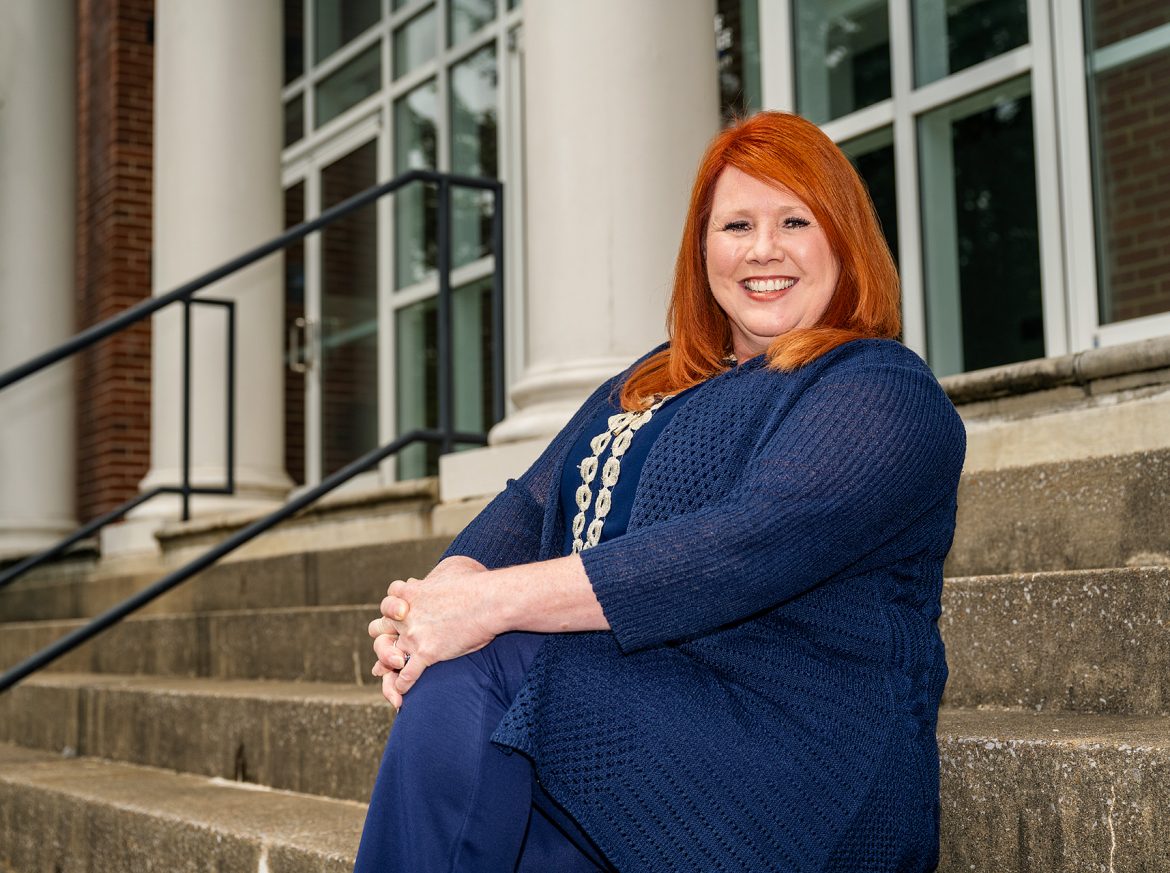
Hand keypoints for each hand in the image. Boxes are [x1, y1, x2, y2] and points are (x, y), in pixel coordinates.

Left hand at [368, 557, 492, 704]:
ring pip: (387, 655)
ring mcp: (414, 635)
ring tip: (386, 673)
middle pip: (379, 627)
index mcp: (411, 592)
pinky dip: (403, 685)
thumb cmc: (476, 580)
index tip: (401, 612)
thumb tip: (442, 575)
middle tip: (389, 644)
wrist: (490, 601)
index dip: (394, 606)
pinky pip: (406, 675)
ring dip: (386, 665)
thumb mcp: (454, 566)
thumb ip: (441, 572)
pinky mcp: (427, 654)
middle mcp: (406, 614)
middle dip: (382, 636)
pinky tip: (404, 692)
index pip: (389, 598)